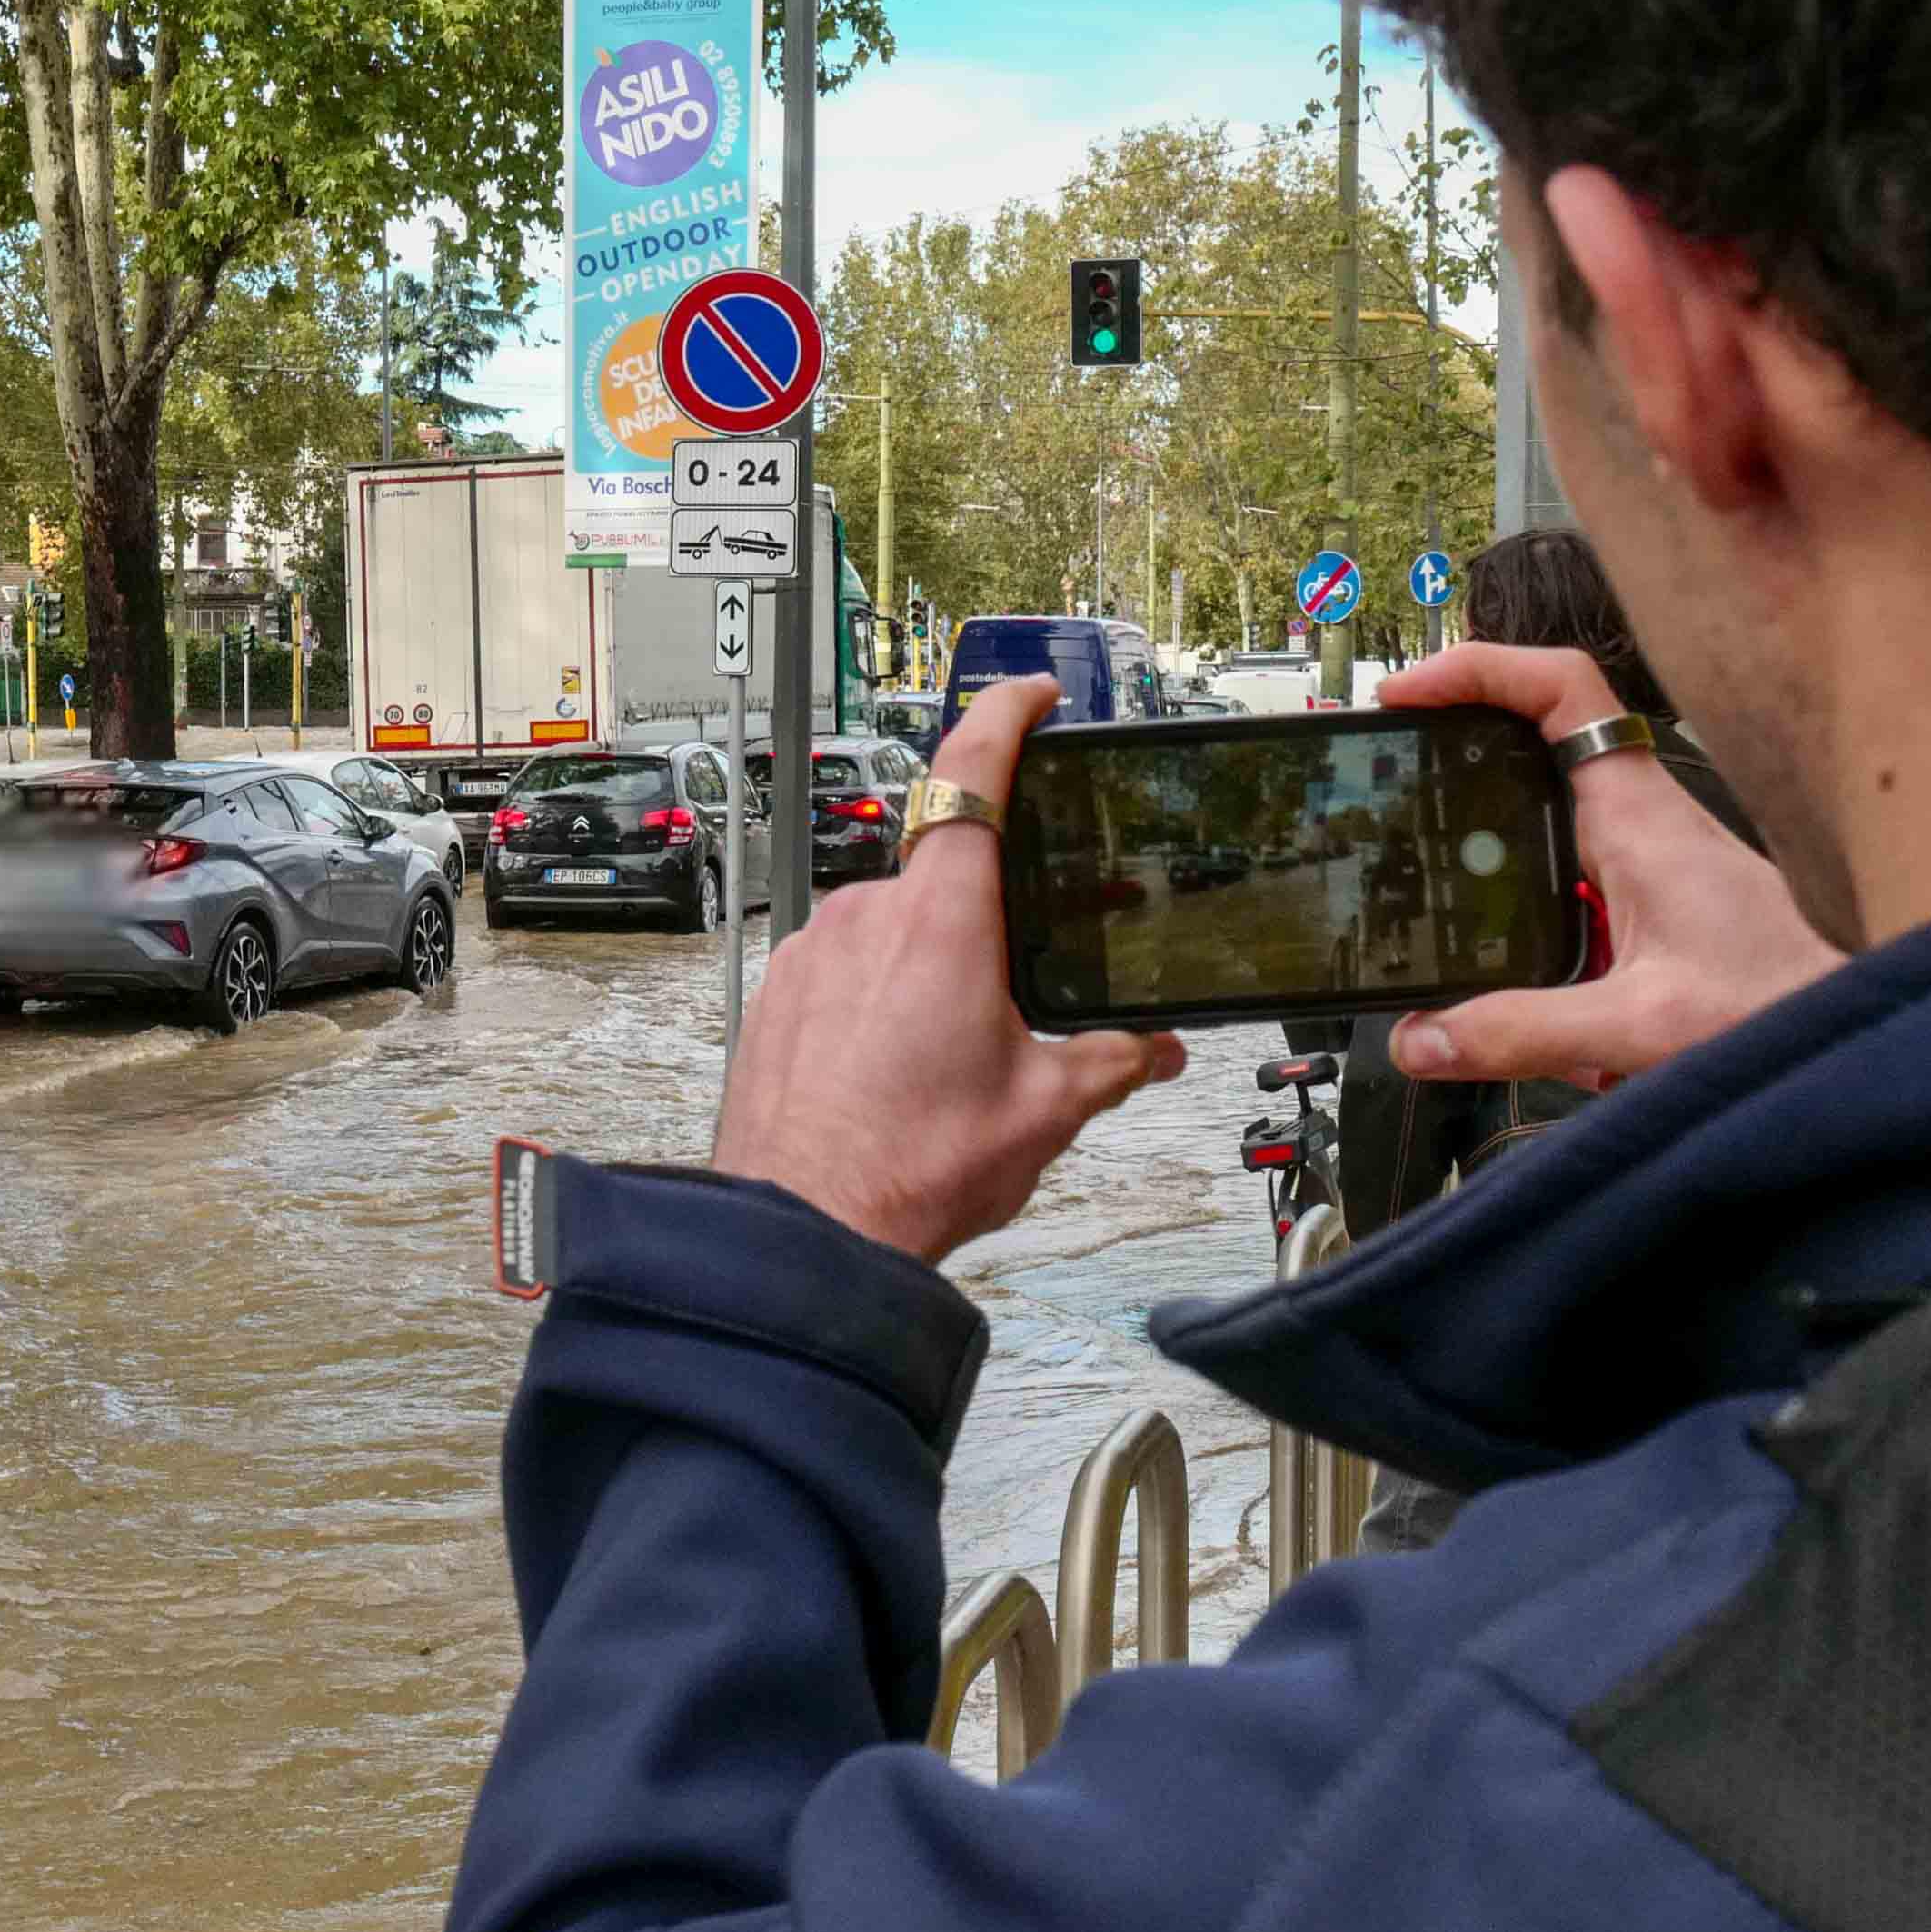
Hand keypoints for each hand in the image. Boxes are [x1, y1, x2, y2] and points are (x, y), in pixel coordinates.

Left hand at [713, 679, 1181, 1261]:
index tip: (1033, 695)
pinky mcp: (776, 995)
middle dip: (986, 923)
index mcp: (942, 919)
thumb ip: (1111, 1063)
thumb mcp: (1045, 1112)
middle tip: (1017, 983)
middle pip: (942, 877)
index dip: (1006, 716)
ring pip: (889, 931)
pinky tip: (894, 1071)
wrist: (803, 1236)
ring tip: (949, 1057)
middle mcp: (867, 916)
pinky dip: (875, 1003)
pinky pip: (840, 971)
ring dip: (926, 973)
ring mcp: (812, 953)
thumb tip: (1154, 1050)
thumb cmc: (908, 1170)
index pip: (974, 774)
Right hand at [1373, 644, 1840, 1086]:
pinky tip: (1503, 949)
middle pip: (1533, 738)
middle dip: (1456, 741)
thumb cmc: (1799, 1006)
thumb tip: (1424, 1039)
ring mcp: (1652, 858)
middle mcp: (1645, 821)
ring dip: (1486, 824)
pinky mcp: (1657, 902)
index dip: (1477, 669)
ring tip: (1422, 850)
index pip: (1560, 687)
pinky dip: (1522, 895)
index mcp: (1641, 816)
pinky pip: (1569, 873)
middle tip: (1388, 762)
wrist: (1881, 1033)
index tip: (1407, 695)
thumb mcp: (1645, 1026)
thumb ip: (1525, 1033)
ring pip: (1546, 811)